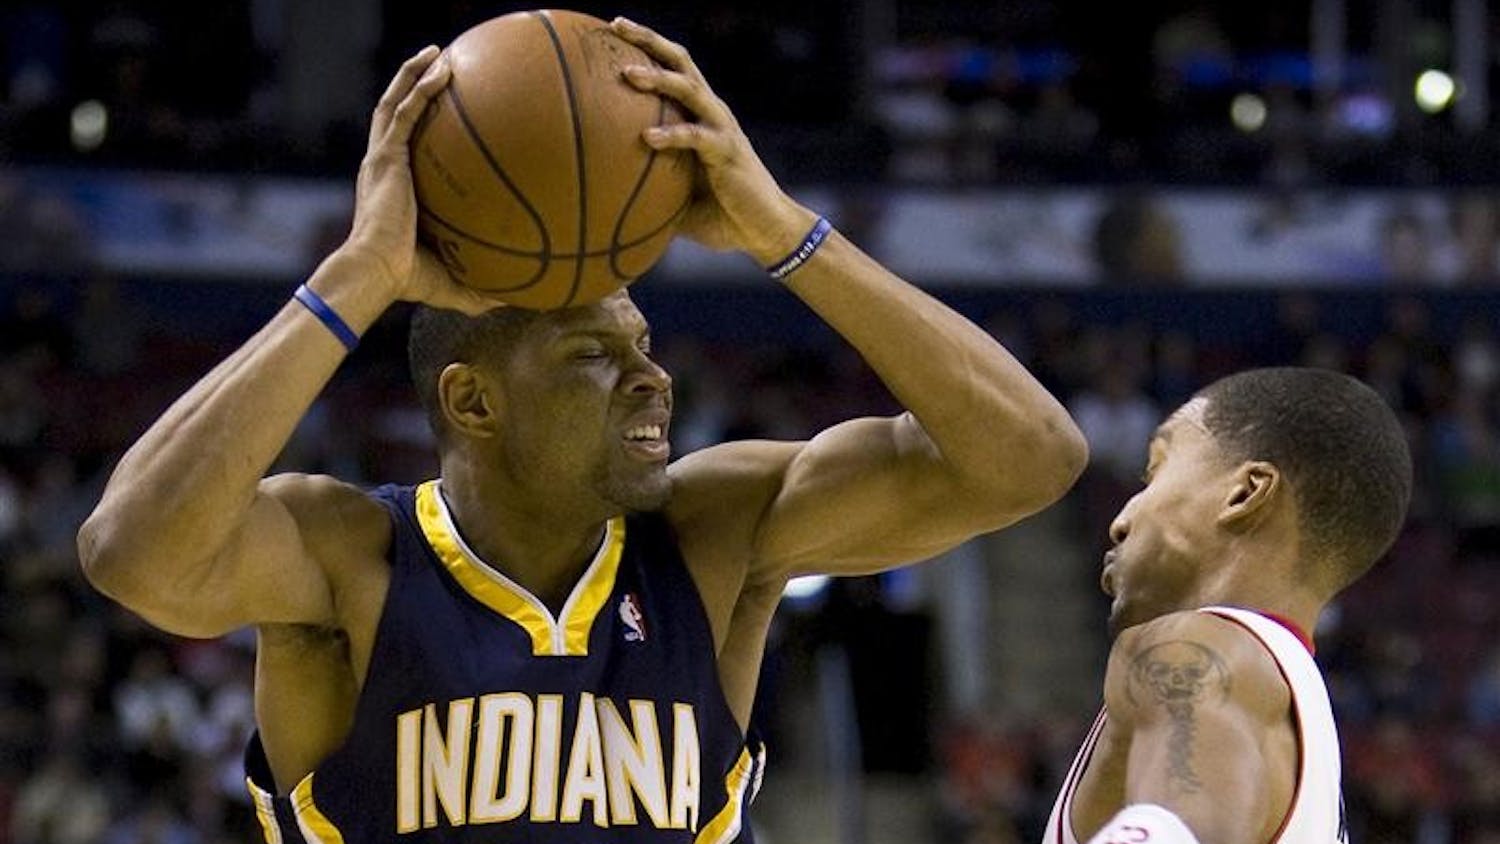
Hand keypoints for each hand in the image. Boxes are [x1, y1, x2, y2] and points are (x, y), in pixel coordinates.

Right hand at [340, 46, 500, 315]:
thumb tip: (516, 298)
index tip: (447, 112)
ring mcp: (382, 159)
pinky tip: (442, 69)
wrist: (376, 274)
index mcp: (395, 189)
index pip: (407, 148)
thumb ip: (481, 288)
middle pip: (396, 115)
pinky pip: (403, 112)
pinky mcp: (385, 157)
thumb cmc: (409, 281)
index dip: (420, 126)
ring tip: (437, 52)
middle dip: (413, 86)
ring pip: (394, 102)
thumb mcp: (454, 282)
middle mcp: (384, 167)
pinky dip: (420, 87)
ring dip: (413, 74)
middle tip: (440, 67)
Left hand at [610, 18, 816, 264]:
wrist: (764, 230)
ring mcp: (722, 129)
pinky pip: (697, 137)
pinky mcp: (728, 151)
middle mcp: (712, 112)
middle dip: (649, 40)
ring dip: (659, 78)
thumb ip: (647, 184)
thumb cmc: (720, 215)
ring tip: (627, 74)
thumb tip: (604, 195)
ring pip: (690, 89)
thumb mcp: (675, 196)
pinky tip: (647, 138)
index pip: (674, 68)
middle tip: (617, 26)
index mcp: (700, 114)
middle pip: (681, 62)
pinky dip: (673, 135)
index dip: (647, 46)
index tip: (612, 29)